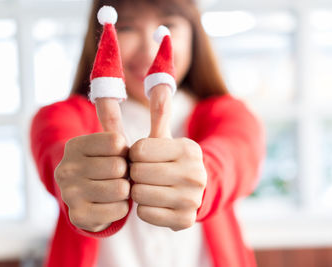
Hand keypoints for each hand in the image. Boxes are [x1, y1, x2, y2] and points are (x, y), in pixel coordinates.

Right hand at [54, 97, 129, 231]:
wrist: (90, 200)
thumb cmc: (108, 165)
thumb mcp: (112, 141)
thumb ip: (113, 112)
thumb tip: (121, 72)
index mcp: (75, 145)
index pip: (117, 143)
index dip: (126, 151)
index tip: (119, 155)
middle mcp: (66, 168)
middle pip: (119, 167)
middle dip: (127, 172)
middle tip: (120, 175)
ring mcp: (69, 194)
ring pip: (120, 189)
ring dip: (126, 190)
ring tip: (118, 188)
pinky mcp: (78, 216)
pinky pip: (119, 210)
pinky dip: (123, 207)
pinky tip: (113, 203)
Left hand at [129, 85, 206, 230]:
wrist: (196, 191)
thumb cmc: (171, 160)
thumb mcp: (166, 136)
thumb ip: (160, 109)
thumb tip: (159, 80)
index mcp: (188, 149)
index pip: (138, 150)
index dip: (134, 154)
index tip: (142, 157)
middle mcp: (195, 174)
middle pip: (138, 173)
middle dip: (134, 172)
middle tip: (143, 173)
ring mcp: (192, 199)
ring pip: (139, 194)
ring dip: (138, 190)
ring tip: (148, 186)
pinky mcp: (185, 220)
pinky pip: (145, 214)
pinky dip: (144, 208)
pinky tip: (154, 201)